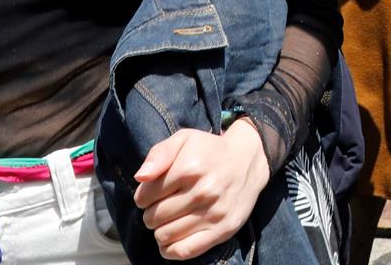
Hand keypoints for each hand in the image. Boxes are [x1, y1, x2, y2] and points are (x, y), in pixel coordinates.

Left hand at [134, 121, 270, 260]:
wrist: (249, 160)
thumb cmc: (209, 151)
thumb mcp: (184, 139)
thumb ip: (159, 154)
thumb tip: (140, 177)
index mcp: (190, 168)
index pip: (144, 197)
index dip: (144, 195)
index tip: (155, 191)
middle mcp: (204, 192)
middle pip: (152, 218)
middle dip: (152, 212)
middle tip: (165, 204)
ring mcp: (215, 213)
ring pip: (164, 236)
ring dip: (161, 229)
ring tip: (171, 218)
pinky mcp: (223, 230)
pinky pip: (184, 251)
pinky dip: (170, 249)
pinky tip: (173, 238)